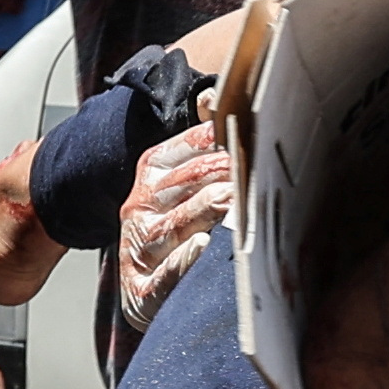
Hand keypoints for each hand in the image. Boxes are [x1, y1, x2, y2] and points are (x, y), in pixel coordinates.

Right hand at [114, 126, 234, 329]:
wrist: (146, 293)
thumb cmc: (177, 230)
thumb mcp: (185, 183)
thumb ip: (200, 142)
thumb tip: (212, 95)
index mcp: (151, 174)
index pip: (184, 149)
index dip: (217, 140)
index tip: (247, 132)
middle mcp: (139, 208)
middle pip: (181, 184)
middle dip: (217, 173)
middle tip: (250, 166)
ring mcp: (137, 250)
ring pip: (171, 226)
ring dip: (202, 211)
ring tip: (231, 199)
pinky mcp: (141, 292)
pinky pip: (162, 276)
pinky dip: (181, 263)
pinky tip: (203, 248)